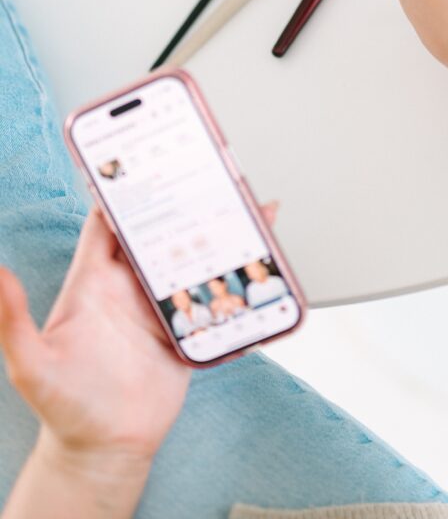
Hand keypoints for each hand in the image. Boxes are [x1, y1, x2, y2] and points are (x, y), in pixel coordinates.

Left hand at [0, 202, 278, 461]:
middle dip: (182, 203)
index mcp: (94, 281)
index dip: (124, 192)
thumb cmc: (63, 406)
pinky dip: (237, 276)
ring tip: (246, 210)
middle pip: (160, 232)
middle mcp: (128, 287)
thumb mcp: (31, 364)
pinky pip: (214, 295)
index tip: (145, 161)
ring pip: (191, 257)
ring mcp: (158, 306)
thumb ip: (13, 319)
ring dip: (217, 234)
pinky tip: (260, 257)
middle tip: (210, 176)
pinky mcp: (186, 328)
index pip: (109, 223)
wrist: (106, 450)